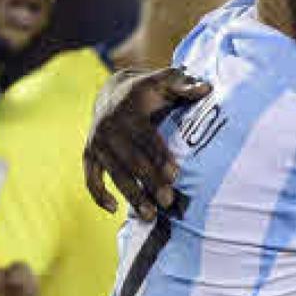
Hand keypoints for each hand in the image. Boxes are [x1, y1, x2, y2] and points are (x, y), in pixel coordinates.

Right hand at [82, 67, 210, 220]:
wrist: (113, 91)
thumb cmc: (149, 89)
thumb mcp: (166, 80)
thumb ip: (185, 84)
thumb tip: (207, 88)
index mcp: (128, 108)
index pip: (145, 136)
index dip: (160, 156)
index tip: (176, 175)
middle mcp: (108, 126)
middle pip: (130, 159)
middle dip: (149, 181)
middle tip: (168, 201)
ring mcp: (97, 142)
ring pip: (114, 172)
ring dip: (130, 194)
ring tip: (150, 215)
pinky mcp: (89, 154)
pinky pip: (90, 177)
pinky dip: (98, 193)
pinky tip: (113, 209)